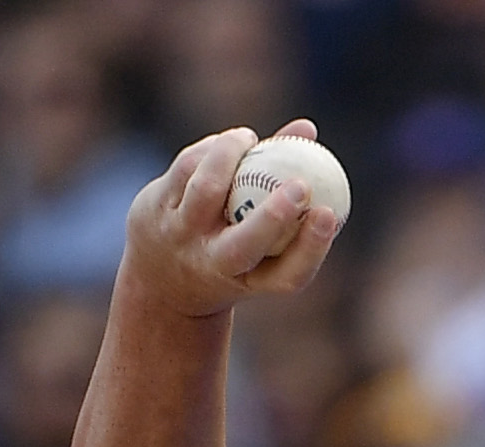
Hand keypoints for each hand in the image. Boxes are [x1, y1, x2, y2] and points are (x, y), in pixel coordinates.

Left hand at [122, 125, 343, 321]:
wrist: (160, 279)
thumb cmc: (228, 248)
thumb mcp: (259, 236)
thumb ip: (286, 187)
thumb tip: (308, 129)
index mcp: (250, 280)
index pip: (289, 276)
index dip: (312, 248)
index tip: (328, 213)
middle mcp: (214, 264)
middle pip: (245, 247)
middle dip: (274, 216)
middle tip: (301, 184)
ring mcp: (181, 237)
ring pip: (206, 191)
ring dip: (229, 156)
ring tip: (248, 138)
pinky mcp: (156, 208)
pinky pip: (186, 168)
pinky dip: (210, 150)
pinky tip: (226, 145)